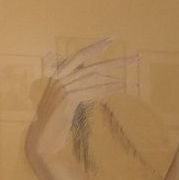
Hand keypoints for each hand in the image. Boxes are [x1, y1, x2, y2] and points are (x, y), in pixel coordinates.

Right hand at [26, 38, 129, 162]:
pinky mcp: (67, 98)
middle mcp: (59, 77)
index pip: (79, 56)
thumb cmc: (53, 123)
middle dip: (116, 61)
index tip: (111, 39)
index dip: (95, 46)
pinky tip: (120, 87)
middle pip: (91, 63)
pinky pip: (91, 90)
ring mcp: (62, 87)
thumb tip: (90, 74)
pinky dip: (107, 88)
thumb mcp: (65, 101)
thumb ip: (75, 86)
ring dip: (116, 77)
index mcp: (58, 75)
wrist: (42, 140)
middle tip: (137, 58)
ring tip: (134, 78)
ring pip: (94, 76)